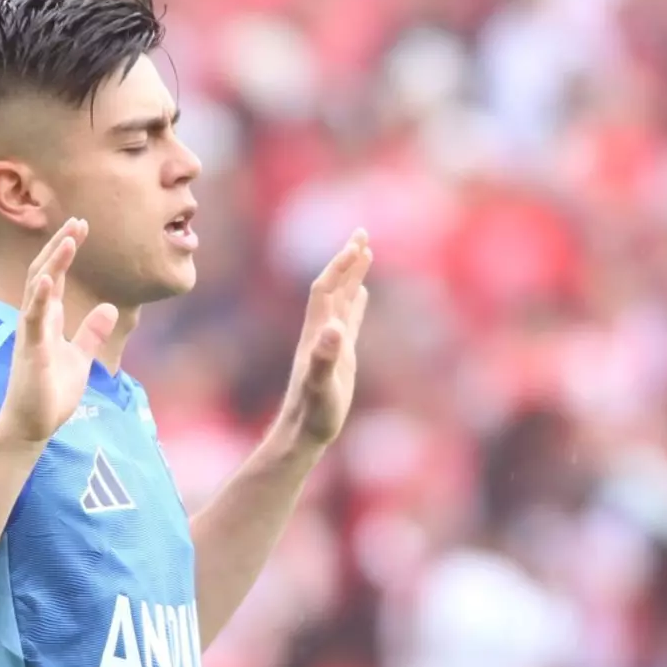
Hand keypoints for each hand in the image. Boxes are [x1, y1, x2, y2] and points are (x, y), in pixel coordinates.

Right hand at [0, 218, 118, 444]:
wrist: (31, 426)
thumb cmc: (50, 393)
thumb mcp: (80, 358)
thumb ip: (91, 332)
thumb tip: (110, 308)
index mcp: (46, 320)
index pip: (55, 276)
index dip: (66, 250)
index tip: (81, 227)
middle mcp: (35, 321)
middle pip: (44, 273)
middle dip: (60, 247)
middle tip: (78, 222)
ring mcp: (30, 334)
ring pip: (38, 290)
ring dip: (53, 263)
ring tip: (68, 240)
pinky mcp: (30, 351)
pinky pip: (33, 320)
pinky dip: (39, 298)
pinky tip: (48, 280)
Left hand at [280, 228, 371, 448]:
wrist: (302, 433)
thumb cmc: (313, 414)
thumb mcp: (321, 387)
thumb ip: (325, 358)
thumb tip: (335, 329)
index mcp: (318, 334)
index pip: (326, 290)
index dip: (339, 266)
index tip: (357, 243)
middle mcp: (322, 333)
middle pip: (333, 287)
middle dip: (347, 260)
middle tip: (362, 233)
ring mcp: (331, 343)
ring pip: (342, 300)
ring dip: (352, 276)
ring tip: (365, 252)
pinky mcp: (340, 356)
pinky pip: (349, 320)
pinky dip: (355, 303)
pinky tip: (361, 294)